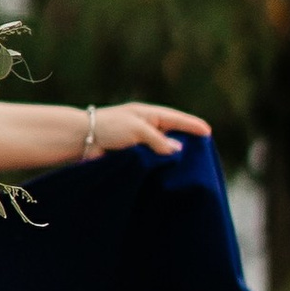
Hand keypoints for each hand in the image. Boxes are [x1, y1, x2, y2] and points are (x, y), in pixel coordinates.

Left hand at [90, 102, 210, 156]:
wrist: (81, 140)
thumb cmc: (109, 128)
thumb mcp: (137, 130)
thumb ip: (159, 141)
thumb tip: (179, 151)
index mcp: (149, 115)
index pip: (176, 119)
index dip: (192, 125)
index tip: (208, 132)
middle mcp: (146, 127)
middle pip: (172, 135)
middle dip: (187, 142)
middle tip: (205, 152)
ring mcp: (139, 143)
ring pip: (163, 150)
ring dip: (173, 158)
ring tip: (191, 167)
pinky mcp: (132, 157)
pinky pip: (152, 162)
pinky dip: (161, 167)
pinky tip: (169, 175)